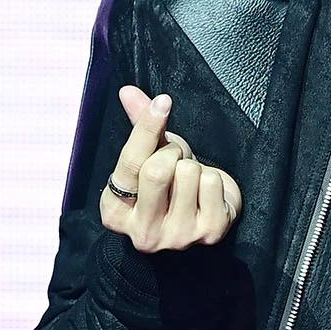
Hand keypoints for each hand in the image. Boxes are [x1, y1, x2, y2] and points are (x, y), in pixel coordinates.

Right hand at [99, 86, 242, 251]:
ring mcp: (177, 238)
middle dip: (172, 153)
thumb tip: (128, 92)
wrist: (207, 214)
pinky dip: (215, 180)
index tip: (163, 102)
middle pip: (157, 171)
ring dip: (195, 167)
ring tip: (191, 182)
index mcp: (115, 213)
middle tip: (177, 161)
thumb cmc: (173, 185)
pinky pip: (212, 183)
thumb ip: (140, 126)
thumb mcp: (151, 156)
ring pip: (188, 174)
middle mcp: (143, 234)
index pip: (130, 163)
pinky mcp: (209, 235)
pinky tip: (208, 195)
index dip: (147, 128)